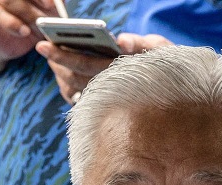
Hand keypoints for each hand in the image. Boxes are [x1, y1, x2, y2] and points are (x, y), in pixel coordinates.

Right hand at [0, 0, 54, 60]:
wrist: (10, 43)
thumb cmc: (30, 23)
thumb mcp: (45, 12)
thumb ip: (53, 3)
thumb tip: (62, 0)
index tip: (52, 3)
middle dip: (37, 0)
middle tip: (49, 11)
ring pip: (9, 0)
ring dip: (27, 13)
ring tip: (39, 25)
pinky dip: (11, 23)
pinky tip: (24, 31)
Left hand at [35, 32, 171, 103]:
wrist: (180, 100)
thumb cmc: (169, 66)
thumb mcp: (161, 49)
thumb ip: (141, 42)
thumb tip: (122, 40)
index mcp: (120, 74)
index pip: (84, 64)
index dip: (62, 55)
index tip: (44, 44)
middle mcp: (113, 92)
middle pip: (75, 76)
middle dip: (56, 61)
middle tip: (40, 46)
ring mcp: (109, 101)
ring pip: (76, 87)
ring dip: (61, 73)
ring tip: (51, 57)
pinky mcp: (108, 107)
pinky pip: (82, 98)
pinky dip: (70, 86)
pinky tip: (64, 73)